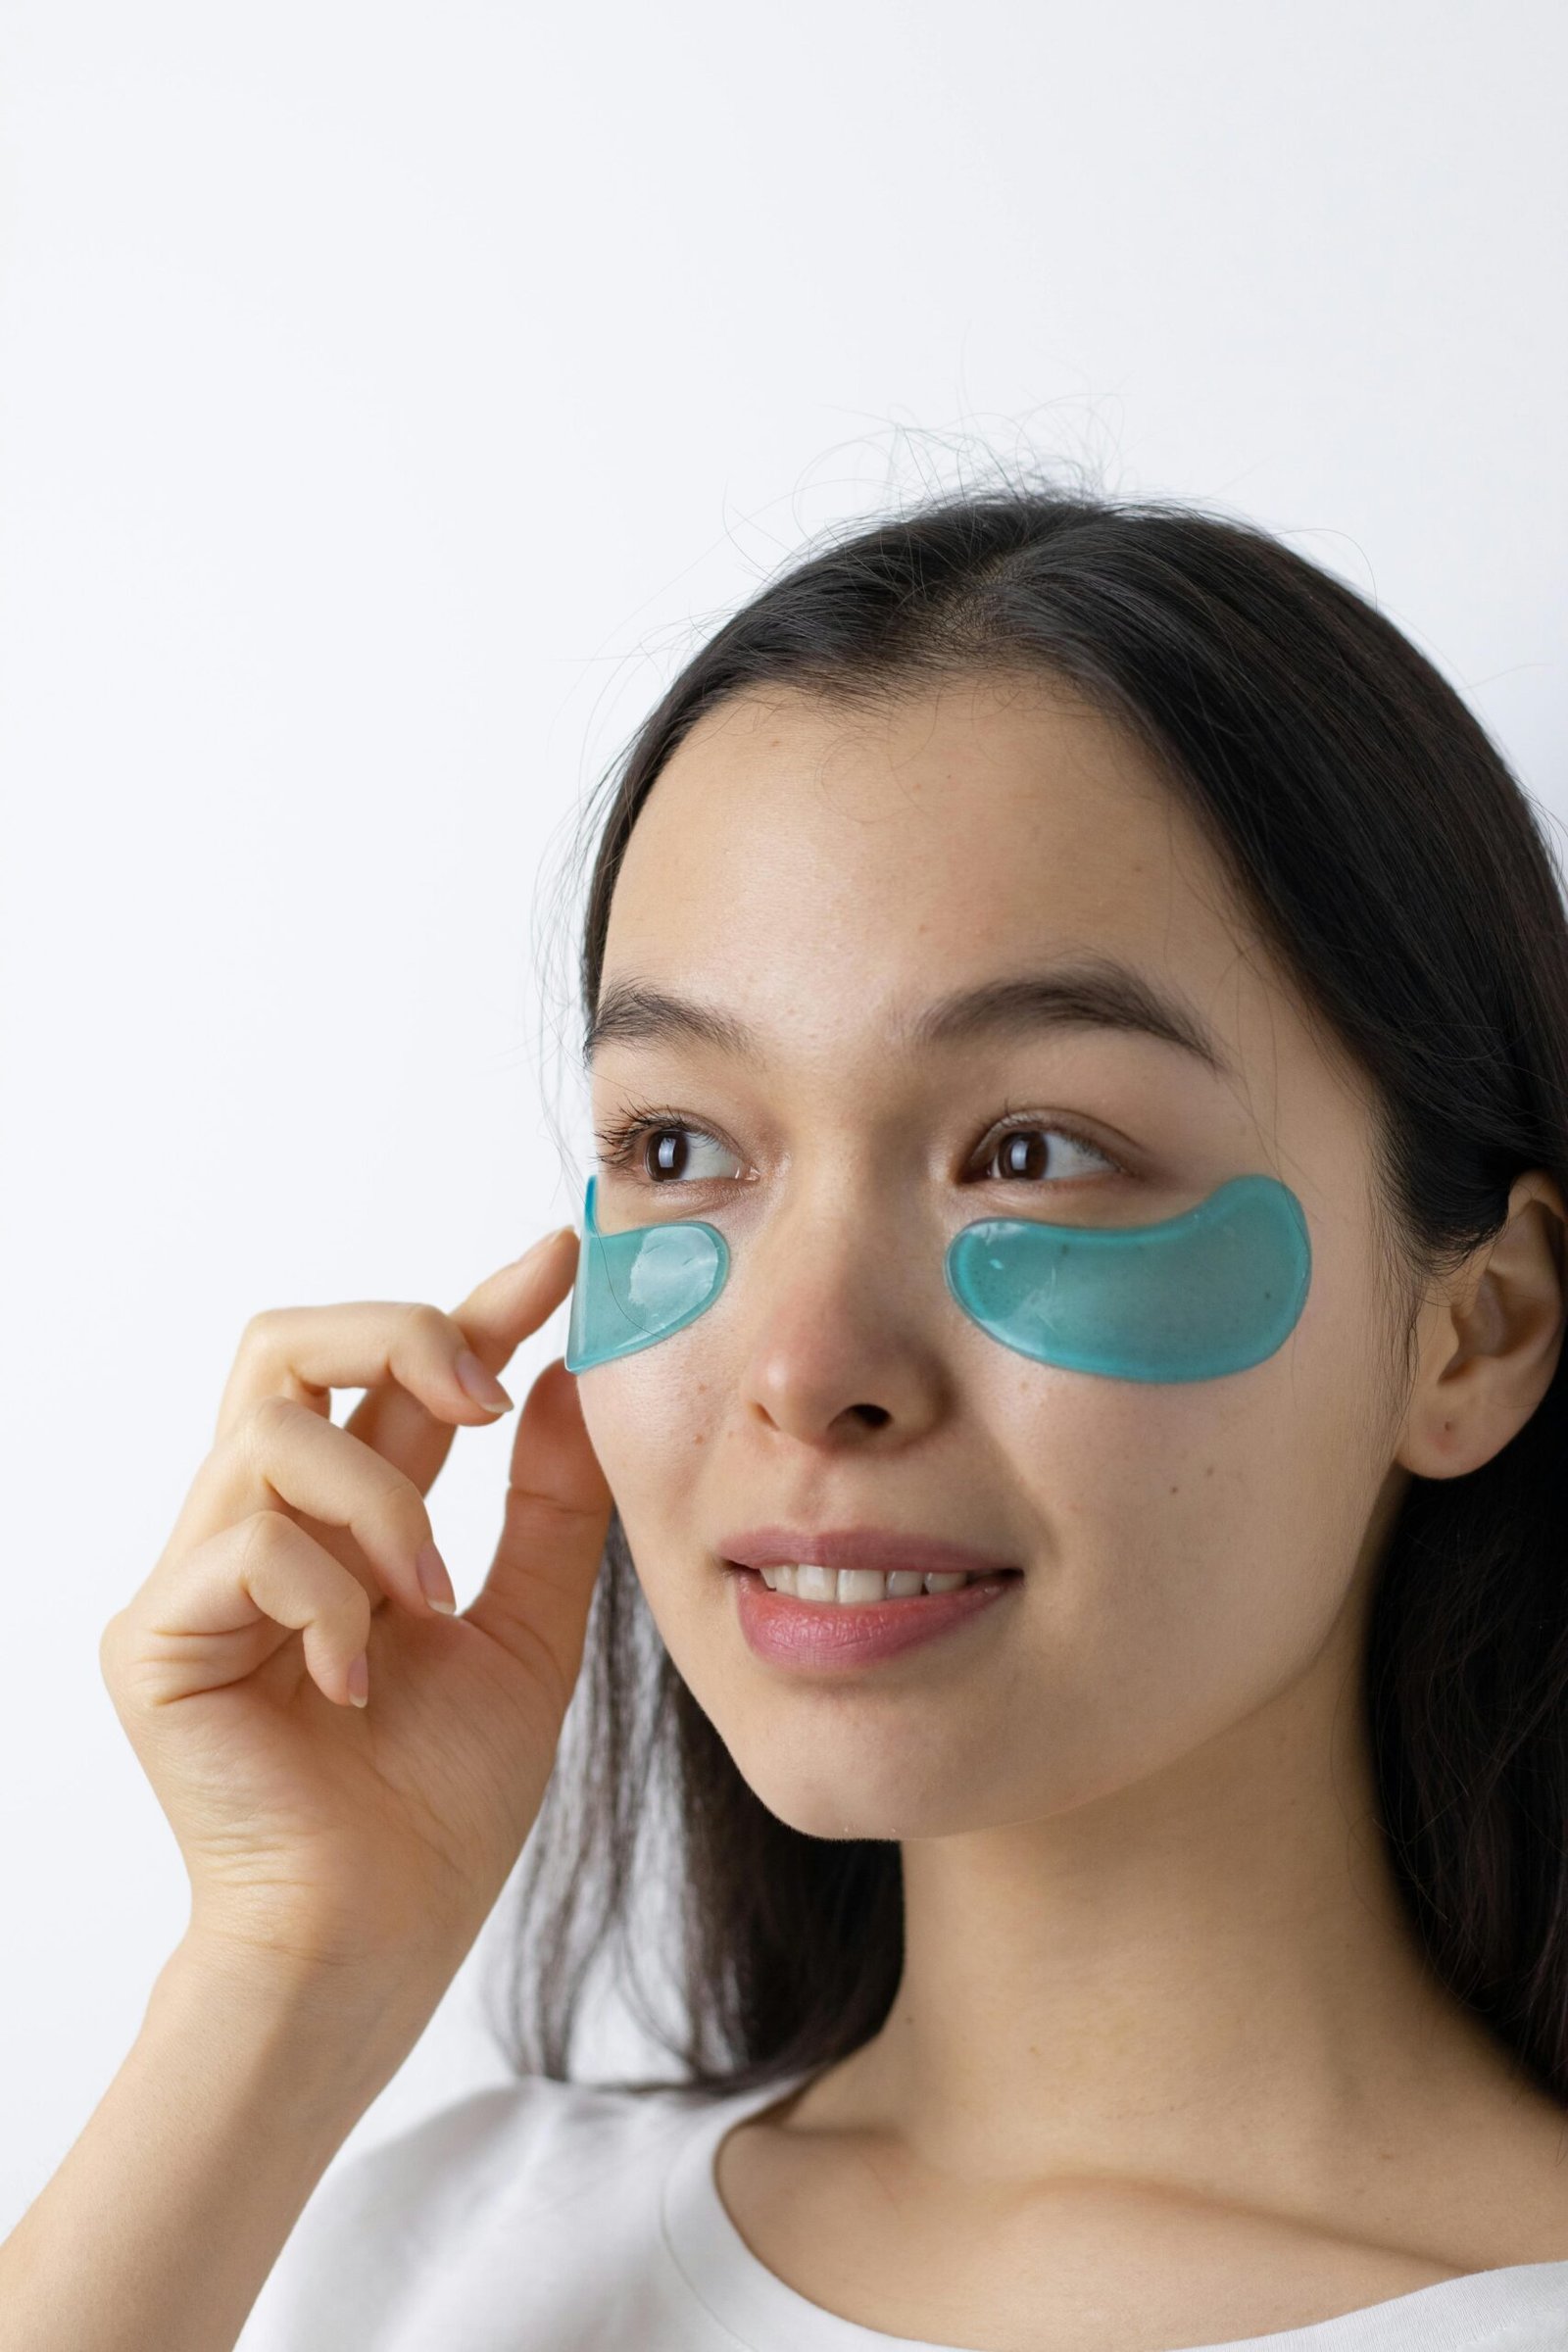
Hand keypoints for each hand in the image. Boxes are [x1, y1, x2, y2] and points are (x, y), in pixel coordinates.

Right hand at [98, 1229, 612, 1986]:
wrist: (379, 1941)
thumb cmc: (440, 1808)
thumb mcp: (527, 1632)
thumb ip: (547, 1508)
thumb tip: (571, 1377)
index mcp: (347, 1525)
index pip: (394, 1376)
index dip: (475, 1306)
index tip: (563, 1260)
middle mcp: (260, 1529)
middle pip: (285, 1340)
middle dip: (400, 1335)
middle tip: (483, 1399)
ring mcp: (198, 1580)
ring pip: (272, 1430)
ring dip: (382, 1504)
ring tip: (428, 1602)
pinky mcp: (156, 1640)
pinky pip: (244, 1544)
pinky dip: (328, 1597)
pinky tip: (358, 1681)